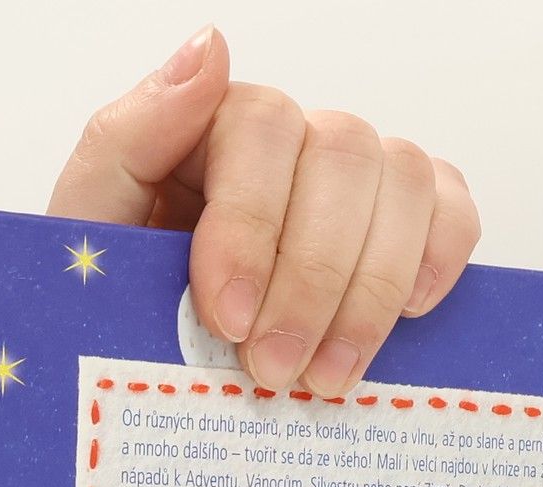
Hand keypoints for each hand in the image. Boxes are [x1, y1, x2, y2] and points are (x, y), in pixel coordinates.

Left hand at [47, 25, 480, 397]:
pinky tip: (404, 317)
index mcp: (214, 129)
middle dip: (310, 279)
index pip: (259, 130)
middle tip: (275, 373)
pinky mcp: (407, 224)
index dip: (251, 226)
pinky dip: (439, 257)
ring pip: (402, 181)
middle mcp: (295, 142)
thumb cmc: (122, 308)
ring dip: (369, 290)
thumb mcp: (91, 231)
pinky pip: (451, 210)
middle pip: (342, 156)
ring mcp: (355, 182)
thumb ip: (127, 137)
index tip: (227, 320)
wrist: (151, 381)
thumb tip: (210, 50)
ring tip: (326, 379)